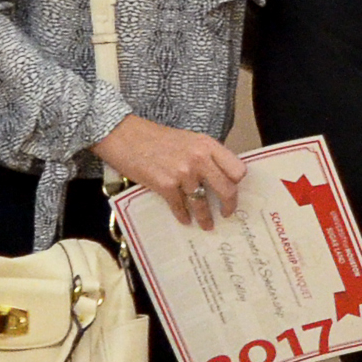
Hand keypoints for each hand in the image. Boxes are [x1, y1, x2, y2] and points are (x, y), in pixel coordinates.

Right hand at [94, 116, 246, 225]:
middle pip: (227, 189)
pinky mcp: (165, 185)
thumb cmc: (155, 138)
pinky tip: (185, 220)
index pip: (237, 169)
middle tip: (228, 213)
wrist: (125, 136)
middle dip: (229, 206)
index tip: (234, 190)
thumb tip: (218, 177)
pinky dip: (183, 216)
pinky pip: (180, 207)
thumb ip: (205, 156)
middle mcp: (199, 159)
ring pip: (203, 203)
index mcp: (207, 145)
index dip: (237, 183)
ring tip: (207, 225)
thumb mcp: (188, 140)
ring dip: (206, 218)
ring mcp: (183, 173)